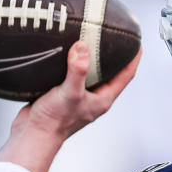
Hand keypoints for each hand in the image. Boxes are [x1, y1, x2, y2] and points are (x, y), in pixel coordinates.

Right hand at [12, 40, 140, 139]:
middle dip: (114, 55)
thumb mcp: (70, 93)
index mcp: (103, 99)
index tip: (137, 43)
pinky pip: (73, 74)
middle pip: (111, 73)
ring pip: (91, 73)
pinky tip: (67, 52)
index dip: (134, 58)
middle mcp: (93, 97)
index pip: (126, 75)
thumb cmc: (54, 122)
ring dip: (92, 58)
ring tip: (92, 39)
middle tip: (115, 37)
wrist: (33, 134)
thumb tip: (83, 48)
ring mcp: (79, 96)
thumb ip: (78, 71)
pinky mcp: (64, 93)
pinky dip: (74, 62)